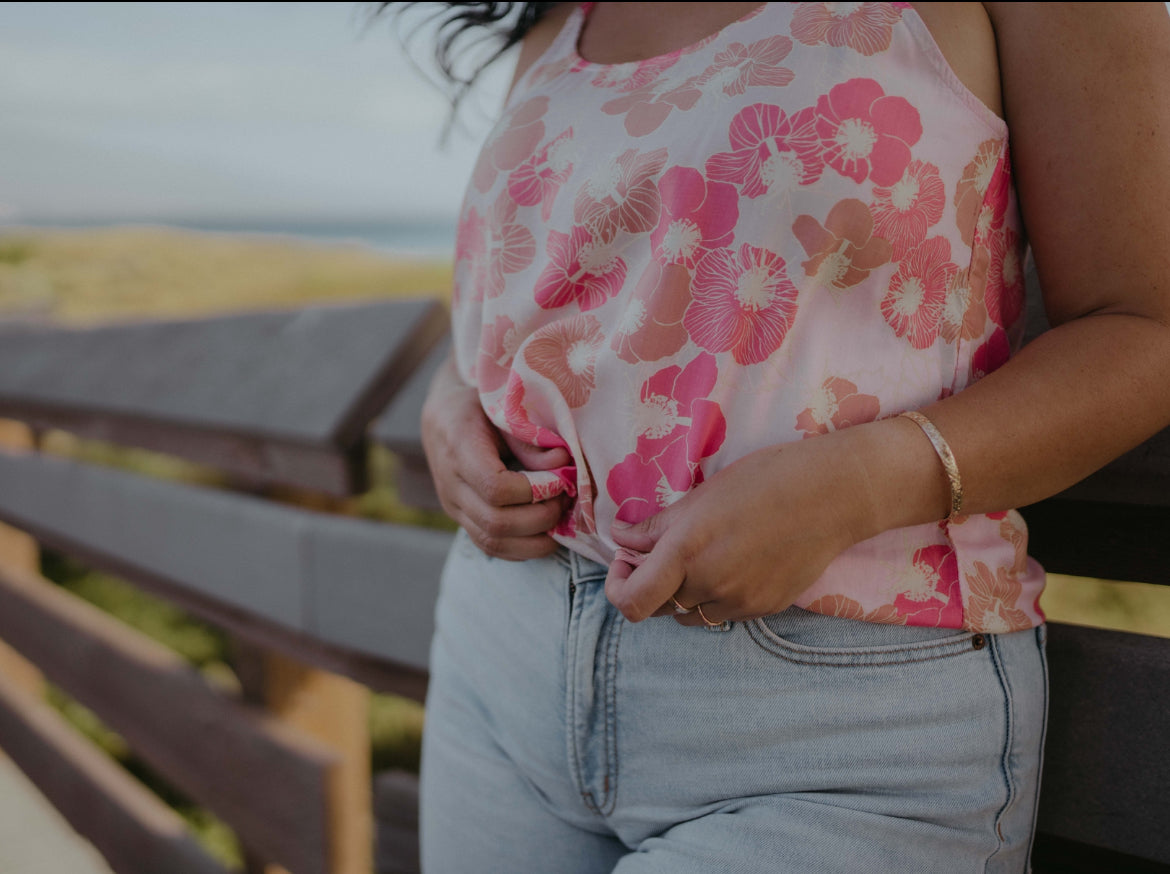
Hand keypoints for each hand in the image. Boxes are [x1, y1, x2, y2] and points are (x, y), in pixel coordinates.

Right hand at [421, 357, 569, 558]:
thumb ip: (531, 438)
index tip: (561, 477)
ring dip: (535, 539)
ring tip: (560, 518)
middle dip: (541, 517)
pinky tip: (546, 532)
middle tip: (567, 499)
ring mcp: (453, 506)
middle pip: (496, 523)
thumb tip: (564, 464)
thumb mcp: (506, 407)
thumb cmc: (481, 404)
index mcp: (458, 447)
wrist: (443, 415)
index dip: (534, 491)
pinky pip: (490, 547)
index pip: (495, 488)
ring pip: (493, 542)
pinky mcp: (460, 519)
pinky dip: (523, 546)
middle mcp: (450, 484)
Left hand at [604, 428, 888, 625]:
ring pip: (691, 614)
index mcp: (685, 551)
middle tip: (657, 554)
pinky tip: (731, 563)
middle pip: (658, 608)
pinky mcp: (764, 608)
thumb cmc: (765, 480)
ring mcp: (738, 601)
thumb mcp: (702, 495)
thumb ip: (657, 525)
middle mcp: (709, 584)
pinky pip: (723, 613)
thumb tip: (621, 538)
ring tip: (698, 558)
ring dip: (682, 594)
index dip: (618, 587)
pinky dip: (714, 596)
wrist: (832, 495)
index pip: (632, 602)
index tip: (625, 561)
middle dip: (650, 584)